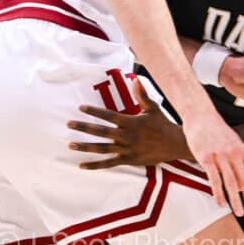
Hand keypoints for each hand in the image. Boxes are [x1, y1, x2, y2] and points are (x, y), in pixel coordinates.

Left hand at [68, 79, 189, 168]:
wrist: (174, 144)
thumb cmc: (162, 124)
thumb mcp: (153, 108)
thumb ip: (141, 95)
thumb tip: (135, 79)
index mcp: (132, 122)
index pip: (109, 116)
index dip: (94, 111)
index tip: (81, 108)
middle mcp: (127, 136)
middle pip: (101, 132)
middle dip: (84, 127)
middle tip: (69, 124)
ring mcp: (127, 149)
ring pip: (102, 148)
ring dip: (85, 146)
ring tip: (71, 144)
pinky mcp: (128, 160)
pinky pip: (109, 164)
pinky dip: (95, 165)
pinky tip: (81, 165)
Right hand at [183, 109, 243, 217]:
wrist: (201, 115)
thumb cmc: (217, 132)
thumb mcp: (234, 143)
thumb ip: (240, 162)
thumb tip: (241, 186)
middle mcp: (235, 154)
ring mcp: (221, 156)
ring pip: (232, 183)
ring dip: (236, 201)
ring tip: (239, 213)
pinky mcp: (206, 158)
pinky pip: (214, 180)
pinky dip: (218, 194)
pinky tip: (221, 204)